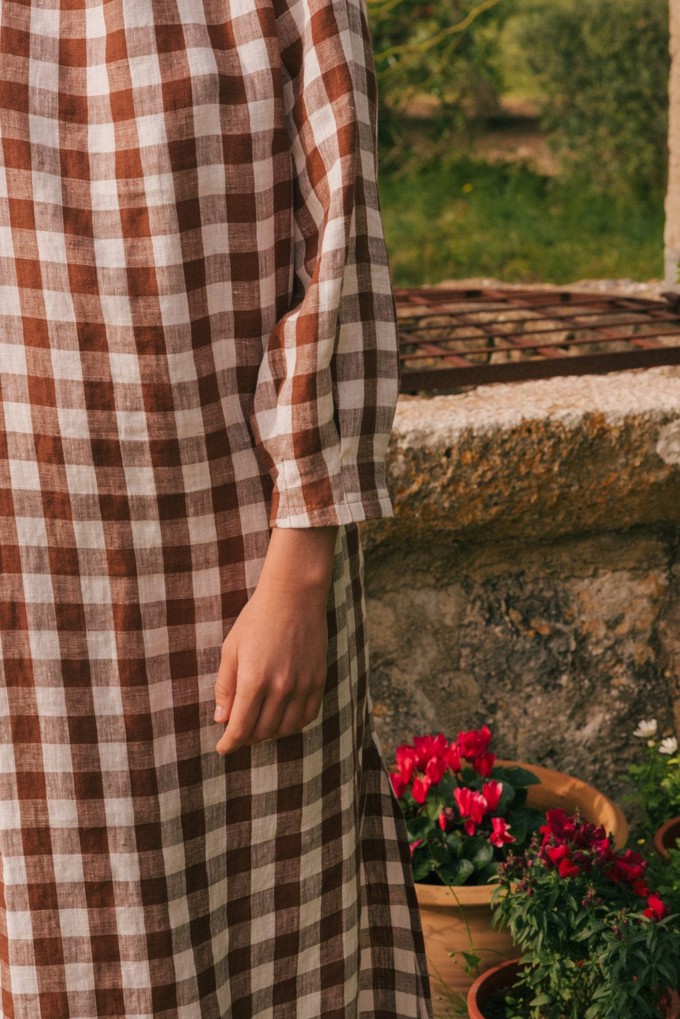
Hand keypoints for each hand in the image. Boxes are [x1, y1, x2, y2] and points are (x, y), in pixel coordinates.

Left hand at [214, 526, 337, 754]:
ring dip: (270, 732)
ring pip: (286, 728)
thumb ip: (225, 687)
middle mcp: (280, 687)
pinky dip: (293, 723)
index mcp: (253, 680)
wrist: (294, 596)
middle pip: (262, 731)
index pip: (241, 728)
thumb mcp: (231, 649)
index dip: (229, 743)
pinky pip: (307, 716)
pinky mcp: (318, 680)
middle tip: (238, 732)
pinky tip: (283, 717)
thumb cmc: (257, 619)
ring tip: (259, 725)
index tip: (223, 748)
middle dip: (247, 737)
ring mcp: (302, 685)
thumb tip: (221, 719)